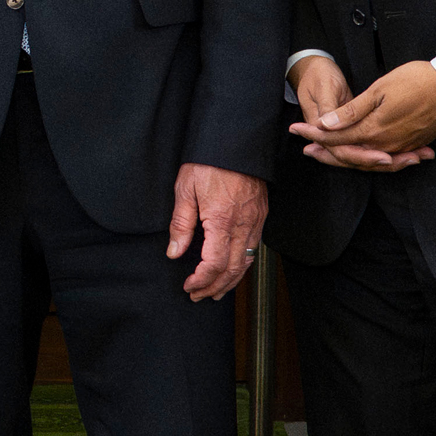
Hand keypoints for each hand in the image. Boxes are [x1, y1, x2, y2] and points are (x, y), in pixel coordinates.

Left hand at [167, 164, 267, 302]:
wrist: (236, 140)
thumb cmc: (210, 161)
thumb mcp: (185, 189)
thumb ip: (180, 224)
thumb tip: (175, 252)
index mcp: (221, 220)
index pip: (214, 264)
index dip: (201, 280)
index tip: (189, 286)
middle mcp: (242, 225)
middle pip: (232, 269)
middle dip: (214, 287)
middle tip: (198, 295)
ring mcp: (255, 221)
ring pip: (246, 262)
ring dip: (230, 281)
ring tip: (216, 292)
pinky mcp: (260, 215)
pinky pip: (254, 248)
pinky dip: (243, 265)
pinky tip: (233, 269)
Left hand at [296, 58, 435, 171]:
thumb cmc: (418, 81)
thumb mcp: (380, 90)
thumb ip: (352, 111)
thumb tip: (326, 124)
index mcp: (373, 130)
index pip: (336, 138)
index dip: (314, 135)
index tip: (296, 130)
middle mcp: (385, 144)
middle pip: (349, 155)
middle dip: (326, 153)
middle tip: (306, 150)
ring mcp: (400, 147)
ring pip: (368, 160)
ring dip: (347, 158)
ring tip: (328, 155)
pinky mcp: (413, 144)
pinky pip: (387, 159)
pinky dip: (370, 159)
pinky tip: (364, 156)